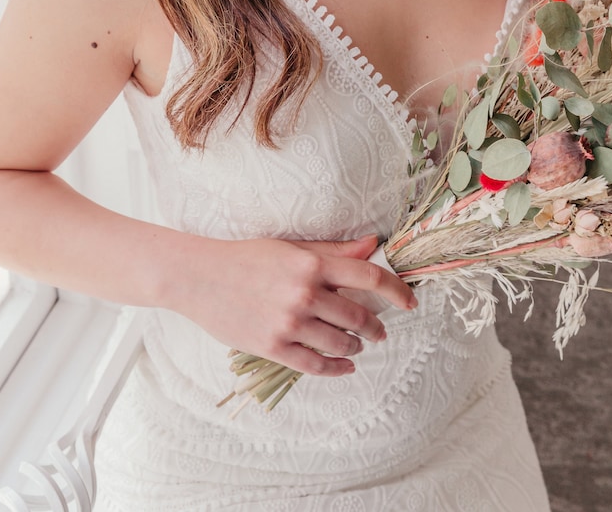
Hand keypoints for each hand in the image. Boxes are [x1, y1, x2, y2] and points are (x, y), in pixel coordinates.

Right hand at [170, 232, 416, 377]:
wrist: (200, 277)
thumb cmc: (248, 257)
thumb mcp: (292, 247)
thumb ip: (334, 251)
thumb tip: (372, 244)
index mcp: (312, 264)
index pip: (368, 276)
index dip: (396, 290)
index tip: (410, 301)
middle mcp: (305, 294)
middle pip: (358, 315)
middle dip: (376, 326)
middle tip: (381, 331)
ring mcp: (289, 323)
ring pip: (340, 342)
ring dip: (356, 346)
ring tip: (358, 345)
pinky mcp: (274, 347)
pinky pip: (316, 364)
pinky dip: (336, 367)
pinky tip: (344, 366)